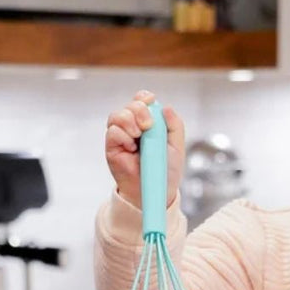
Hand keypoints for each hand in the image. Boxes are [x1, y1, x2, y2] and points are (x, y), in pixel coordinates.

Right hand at [105, 90, 184, 210]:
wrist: (156, 192)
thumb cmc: (165, 171)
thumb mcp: (177, 147)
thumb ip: (175, 126)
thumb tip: (166, 107)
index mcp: (149, 123)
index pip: (142, 100)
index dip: (144, 97)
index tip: (151, 101)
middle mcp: (133, 127)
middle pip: (130, 105)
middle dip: (140, 110)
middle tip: (148, 126)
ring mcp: (121, 136)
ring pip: (118, 115)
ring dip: (130, 121)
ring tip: (138, 137)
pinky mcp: (112, 147)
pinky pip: (112, 132)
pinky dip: (123, 136)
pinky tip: (131, 147)